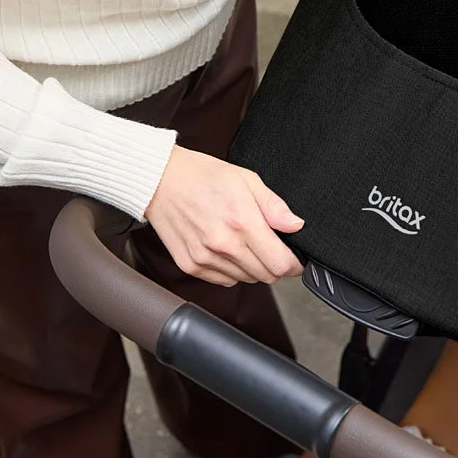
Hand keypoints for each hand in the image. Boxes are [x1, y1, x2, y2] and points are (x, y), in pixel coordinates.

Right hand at [144, 145, 304, 285]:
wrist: (161, 180)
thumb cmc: (203, 176)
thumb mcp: (247, 179)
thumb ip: (275, 206)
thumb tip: (296, 225)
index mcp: (242, 221)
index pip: (279, 263)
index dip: (294, 265)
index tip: (296, 261)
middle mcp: (223, 244)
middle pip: (265, 276)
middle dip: (276, 266)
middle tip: (272, 249)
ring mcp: (205, 258)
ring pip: (246, 280)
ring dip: (253, 268)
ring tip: (245, 243)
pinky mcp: (190, 265)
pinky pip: (223, 281)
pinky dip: (232, 270)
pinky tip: (227, 249)